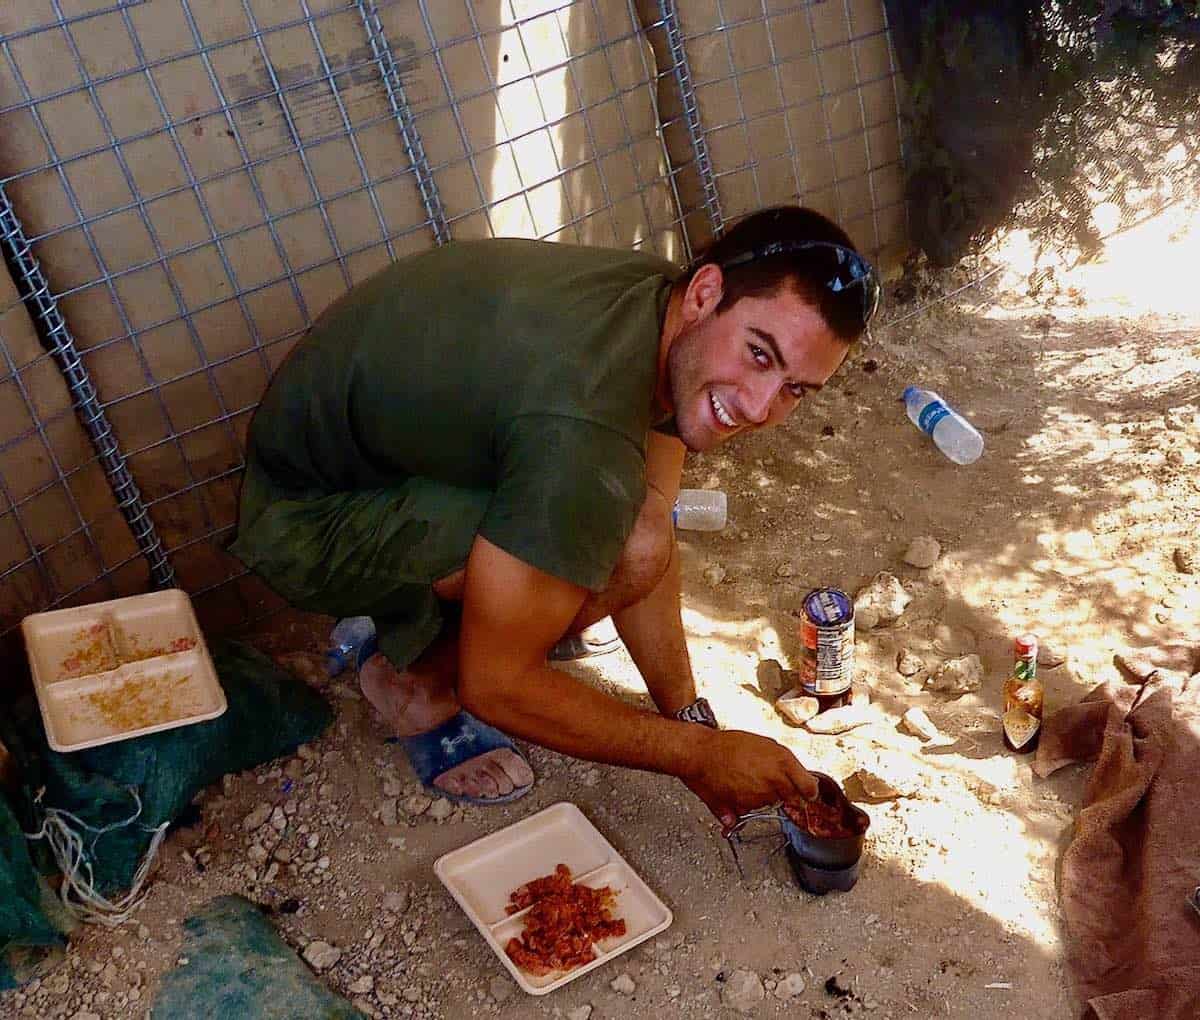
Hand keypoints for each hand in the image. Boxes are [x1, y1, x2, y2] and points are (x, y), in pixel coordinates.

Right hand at [680, 728, 817, 831]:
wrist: (701, 753)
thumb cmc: (728, 745)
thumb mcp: (762, 744)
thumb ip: (781, 762)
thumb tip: (793, 777)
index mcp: (783, 760)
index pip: (809, 787)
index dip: (808, 792)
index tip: (807, 793)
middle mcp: (775, 779)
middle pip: (792, 798)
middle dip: (784, 794)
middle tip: (770, 783)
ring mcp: (761, 794)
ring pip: (772, 803)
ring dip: (764, 797)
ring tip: (748, 779)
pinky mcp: (746, 805)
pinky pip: (753, 808)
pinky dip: (748, 802)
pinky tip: (738, 787)